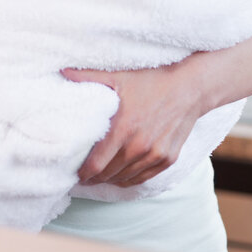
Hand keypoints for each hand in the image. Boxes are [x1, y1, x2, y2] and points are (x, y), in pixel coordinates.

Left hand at [62, 62, 202, 187]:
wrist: (189, 87)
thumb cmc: (151, 79)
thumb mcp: (118, 76)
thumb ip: (88, 76)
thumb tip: (62, 71)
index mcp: (123, 128)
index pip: (96, 165)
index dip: (82, 173)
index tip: (73, 173)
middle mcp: (139, 147)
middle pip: (108, 174)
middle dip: (93, 177)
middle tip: (82, 175)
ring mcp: (155, 155)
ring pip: (125, 178)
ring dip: (110, 179)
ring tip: (98, 176)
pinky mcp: (168, 159)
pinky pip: (143, 178)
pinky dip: (129, 179)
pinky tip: (120, 176)